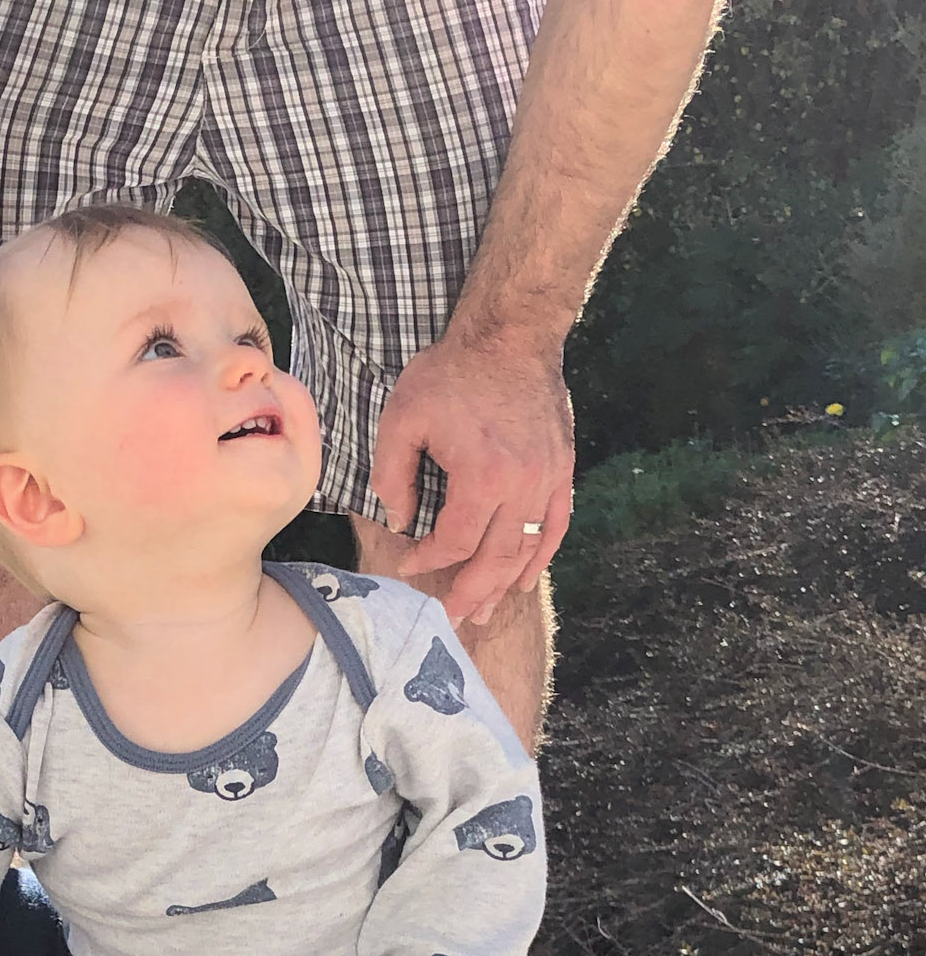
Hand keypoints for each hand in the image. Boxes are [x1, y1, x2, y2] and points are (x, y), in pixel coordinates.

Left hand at [369, 331, 573, 625]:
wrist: (511, 336)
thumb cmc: (451, 373)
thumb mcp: (403, 417)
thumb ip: (394, 474)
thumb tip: (400, 520)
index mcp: (482, 476)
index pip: (455, 541)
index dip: (428, 560)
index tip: (408, 567)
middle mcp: (522, 485)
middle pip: (497, 559)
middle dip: (470, 593)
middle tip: (450, 619)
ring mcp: (549, 479)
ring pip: (528, 549)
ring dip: (503, 584)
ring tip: (482, 611)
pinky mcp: (562, 469)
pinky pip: (556, 526)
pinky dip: (540, 557)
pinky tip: (523, 580)